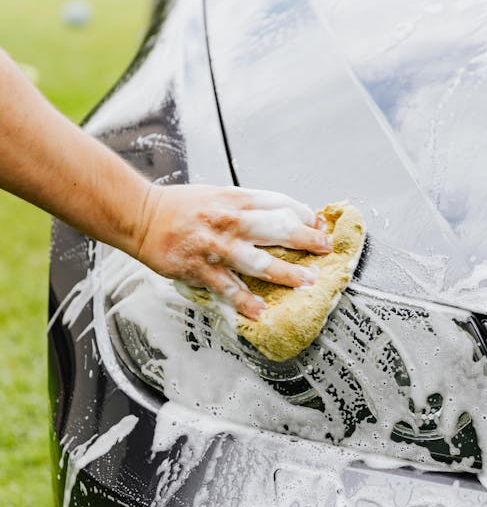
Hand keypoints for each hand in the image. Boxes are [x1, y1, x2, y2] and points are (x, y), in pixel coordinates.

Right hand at [133, 184, 331, 319]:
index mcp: (235, 199)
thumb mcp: (217, 195)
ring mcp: (216, 246)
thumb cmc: (179, 206)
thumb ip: (247, 207)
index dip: (303, 214)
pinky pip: (228, 288)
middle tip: (326, 250)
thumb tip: (280, 217)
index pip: (279, 204)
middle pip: (277, 229)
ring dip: (286, 273)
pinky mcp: (200, 268)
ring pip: (258, 261)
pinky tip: (260, 311)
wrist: (140, 215)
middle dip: (306, 240)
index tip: (318, 225)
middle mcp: (229, 220)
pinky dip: (245, 301)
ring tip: (307, 283)